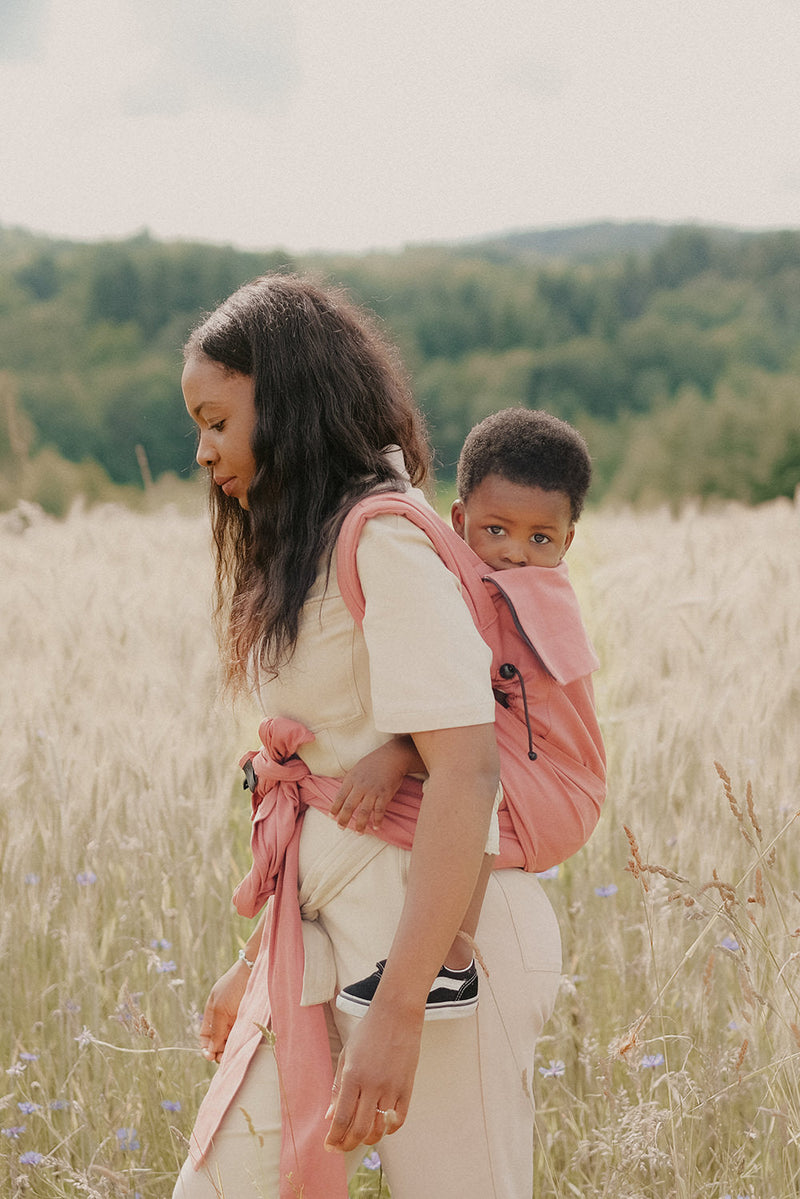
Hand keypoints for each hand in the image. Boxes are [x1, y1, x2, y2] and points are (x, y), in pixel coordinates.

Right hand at [198, 960, 249, 1062]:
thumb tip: (210, 1051)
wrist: (254, 970)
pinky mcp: (249, 1018)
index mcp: (212, 1013)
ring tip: (232, 1054)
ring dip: (229, 1048)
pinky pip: (241, 1034)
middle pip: (218, 1040)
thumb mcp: (220, 1009)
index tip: (210, 1056)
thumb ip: (215, 1030)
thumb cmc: (234, 986)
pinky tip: (241, 1047)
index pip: (205, 1036)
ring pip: (230, 1039)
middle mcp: (224, 1017)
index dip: (206, 1047)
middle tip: (223, 1058)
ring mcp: (237, 1018)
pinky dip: (240, 1042)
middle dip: (218, 1051)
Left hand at [324, 1003, 423, 1152]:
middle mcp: (372, 1085)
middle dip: (348, 1144)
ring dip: (368, 1139)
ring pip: (379, 1128)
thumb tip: (330, 1116)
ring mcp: (391, 1087)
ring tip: (361, 1138)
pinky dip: (389, 1129)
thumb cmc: (368, 1032)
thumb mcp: (347, 1056)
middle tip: (342, 1147)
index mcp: (353, 1076)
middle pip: (359, 1129)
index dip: (335, 1137)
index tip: (329, 1146)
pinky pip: (399, 1119)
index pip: (341, 1118)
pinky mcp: (407, 1087)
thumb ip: (338, 1088)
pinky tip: (382, 1127)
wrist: (396, 1015)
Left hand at [329, 741, 410, 832]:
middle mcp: (360, 786)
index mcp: (351, 779)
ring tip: (359, 833)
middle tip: (341, 828)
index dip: (335, 808)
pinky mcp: (384, 795)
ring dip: (360, 824)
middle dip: (343, 819)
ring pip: (364, 812)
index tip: (331, 816)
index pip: (340, 796)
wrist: (391, 757)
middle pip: (349, 806)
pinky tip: (376, 827)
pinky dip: (377, 820)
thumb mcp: (356, 768)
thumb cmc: (373, 762)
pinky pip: (379, 811)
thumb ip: (350, 781)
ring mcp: (373, 791)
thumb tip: (342, 792)